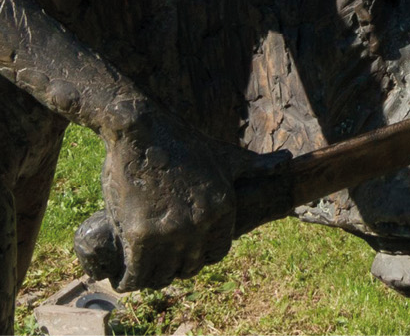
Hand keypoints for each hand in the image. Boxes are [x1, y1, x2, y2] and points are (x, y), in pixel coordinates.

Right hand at [72, 118, 274, 290]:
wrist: (139, 129)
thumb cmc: (180, 140)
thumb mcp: (224, 154)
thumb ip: (255, 166)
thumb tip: (286, 160)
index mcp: (223, 208)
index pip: (216, 253)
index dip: (200, 255)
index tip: (185, 253)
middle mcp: (200, 225)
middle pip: (190, 266)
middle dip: (177, 267)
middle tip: (160, 264)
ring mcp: (171, 232)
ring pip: (164, 273)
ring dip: (153, 277)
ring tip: (141, 274)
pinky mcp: (140, 235)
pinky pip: (139, 271)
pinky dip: (130, 279)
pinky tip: (123, 281)